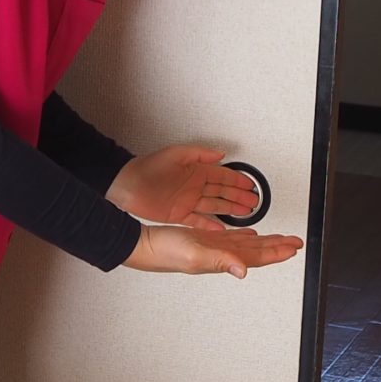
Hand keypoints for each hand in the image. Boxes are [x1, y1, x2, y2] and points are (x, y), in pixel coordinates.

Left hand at [108, 146, 260, 227]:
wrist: (126, 186)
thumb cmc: (145, 168)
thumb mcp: (175, 154)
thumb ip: (199, 154)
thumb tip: (219, 153)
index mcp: (195, 171)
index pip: (223, 176)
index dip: (238, 181)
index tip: (251, 185)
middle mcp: (193, 186)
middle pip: (223, 192)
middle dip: (239, 197)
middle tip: (254, 202)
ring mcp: (187, 201)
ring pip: (215, 206)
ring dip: (230, 211)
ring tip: (245, 215)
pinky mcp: (179, 214)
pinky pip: (200, 221)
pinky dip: (211, 225)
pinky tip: (222, 228)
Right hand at [125, 223, 303, 278]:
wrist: (146, 245)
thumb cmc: (166, 252)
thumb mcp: (195, 255)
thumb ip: (221, 261)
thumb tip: (243, 270)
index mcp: (223, 258)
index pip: (258, 257)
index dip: (277, 252)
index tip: (294, 248)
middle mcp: (222, 254)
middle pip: (258, 252)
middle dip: (278, 247)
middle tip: (296, 243)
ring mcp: (214, 247)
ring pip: (248, 245)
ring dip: (266, 243)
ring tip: (281, 240)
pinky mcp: (206, 239)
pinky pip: (232, 239)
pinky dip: (245, 237)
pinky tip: (250, 235)